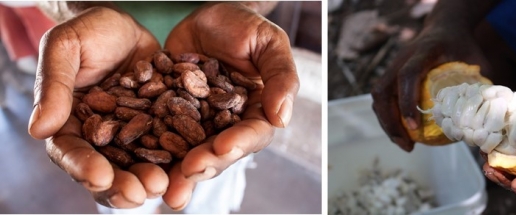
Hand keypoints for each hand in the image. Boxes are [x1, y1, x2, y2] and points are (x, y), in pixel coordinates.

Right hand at [28, 7, 165, 207]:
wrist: (126, 25)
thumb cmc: (89, 32)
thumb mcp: (66, 47)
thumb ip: (54, 86)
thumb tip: (38, 131)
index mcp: (71, 123)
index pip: (71, 152)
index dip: (84, 167)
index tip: (100, 177)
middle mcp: (101, 137)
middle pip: (108, 170)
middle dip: (122, 186)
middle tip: (140, 194)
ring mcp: (133, 135)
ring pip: (139, 166)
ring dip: (150, 179)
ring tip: (163, 186)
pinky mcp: (161, 127)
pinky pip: (170, 147)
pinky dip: (178, 160)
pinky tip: (188, 167)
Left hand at [162, 2, 298, 209]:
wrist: (206, 15)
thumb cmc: (244, 26)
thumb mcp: (269, 43)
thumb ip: (281, 77)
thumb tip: (282, 118)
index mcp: (258, 112)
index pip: (253, 133)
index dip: (240, 142)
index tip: (223, 146)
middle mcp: (229, 124)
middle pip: (220, 151)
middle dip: (206, 163)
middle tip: (189, 172)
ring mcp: (198, 123)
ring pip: (190, 152)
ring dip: (177, 171)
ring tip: (163, 188)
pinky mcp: (170, 116)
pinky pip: (160, 135)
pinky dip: (149, 150)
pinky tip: (136, 162)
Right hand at [371, 24, 489, 151]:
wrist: (445, 27)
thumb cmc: (463, 46)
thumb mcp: (478, 60)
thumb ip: (481, 86)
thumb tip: (486, 120)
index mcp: (424, 51)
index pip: (408, 75)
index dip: (407, 102)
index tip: (414, 128)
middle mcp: (402, 57)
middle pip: (383, 91)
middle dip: (391, 122)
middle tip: (407, 145)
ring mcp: (393, 65)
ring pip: (379, 96)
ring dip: (387, 123)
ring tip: (404, 144)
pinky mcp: (391, 73)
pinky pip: (382, 97)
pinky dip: (389, 117)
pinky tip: (403, 133)